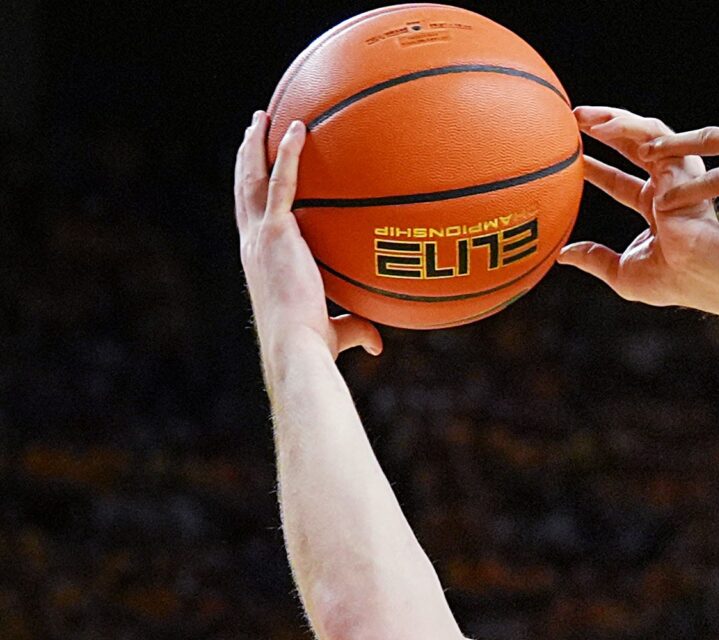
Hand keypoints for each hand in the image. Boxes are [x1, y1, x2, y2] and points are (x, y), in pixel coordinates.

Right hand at [234, 112, 381, 361]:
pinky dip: (287, 153)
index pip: (250, 217)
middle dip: (246, 156)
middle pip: (244, 188)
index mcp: (260, 259)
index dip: (249, 192)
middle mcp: (253, 242)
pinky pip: (281, 182)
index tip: (254, 172)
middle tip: (252, 130)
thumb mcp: (334, 331)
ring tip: (262, 117)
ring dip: (256, 144)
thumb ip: (356, 330)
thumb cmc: (312, 344)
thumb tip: (377, 346)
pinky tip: (296, 127)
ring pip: (252, 177)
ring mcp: (261, 234)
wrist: (297, 344)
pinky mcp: (276, 231)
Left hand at [557, 108, 718, 307]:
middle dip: (605, 131)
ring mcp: (676, 172)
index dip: (597, 170)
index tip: (576, 159)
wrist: (695, 270)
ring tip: (579, 116)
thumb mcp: (623, 272)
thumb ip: (595, 259)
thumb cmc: (671, 279)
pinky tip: (599, 127)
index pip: (621, 182)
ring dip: (610, 119)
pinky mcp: (680, 162)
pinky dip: (625, 125)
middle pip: (633, 149)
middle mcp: (669, 187)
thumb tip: (564, 255)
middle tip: (573, 121)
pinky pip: (651, 133)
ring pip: (642, 133)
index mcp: (658, 210)